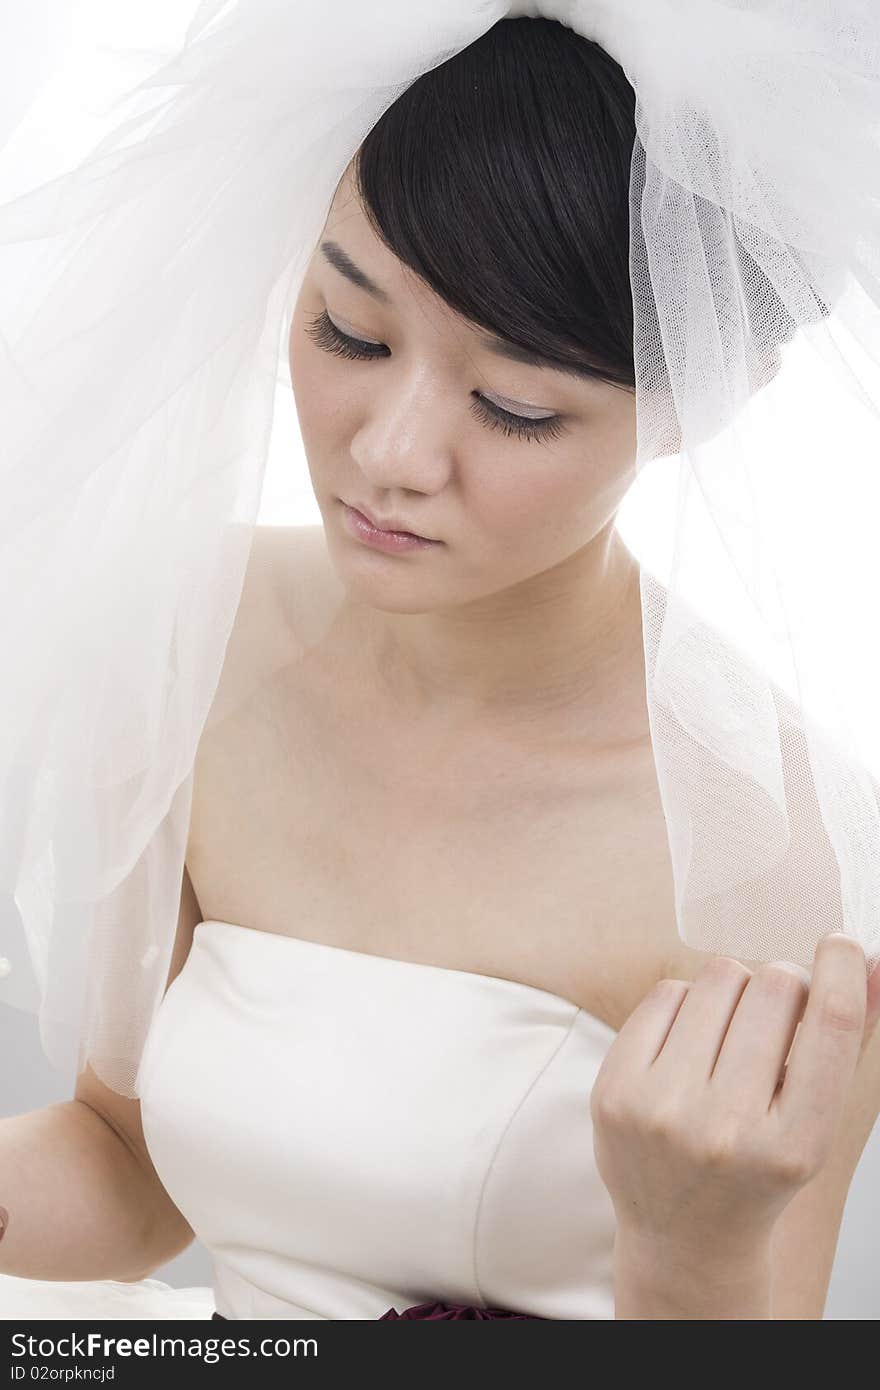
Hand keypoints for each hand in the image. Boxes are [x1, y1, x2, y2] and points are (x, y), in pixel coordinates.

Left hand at [590, 931, 874, 1267]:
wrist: (684, 1237)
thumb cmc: (760, 1168)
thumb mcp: (813, 1122)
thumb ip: (844, 1040)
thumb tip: (867, 960)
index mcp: (794, 1144)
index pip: (829, 1026)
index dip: (839, 969)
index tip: (838, 944)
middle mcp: (726, 1129)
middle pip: (773, 987)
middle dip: (783, 987)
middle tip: (777, 1016)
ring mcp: (663, 1111)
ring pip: (717, 978)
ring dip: (734, 992)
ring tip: (731, 1036)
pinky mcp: (615, 1091)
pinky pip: (666, 992)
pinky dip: (686, 1005)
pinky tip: (689, 1046)